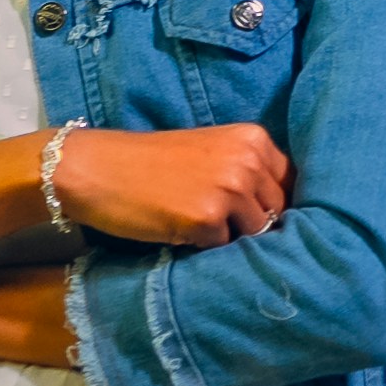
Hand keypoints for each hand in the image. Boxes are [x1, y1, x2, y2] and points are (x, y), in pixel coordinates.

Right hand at [50, 124, 292, 247]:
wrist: (95, 168)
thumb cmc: (150, 162)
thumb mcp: (210, 151)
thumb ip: (247, 170)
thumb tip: (284, 211)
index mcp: (253, 139)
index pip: (290, 182)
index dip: (276, 202)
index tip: (257, 212)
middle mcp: (248, 161)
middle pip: (278, 211)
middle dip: (255, 223)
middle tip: (218, 221)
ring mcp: (230, 190)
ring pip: (255, 234)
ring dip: (230, 236)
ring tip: (195, 221)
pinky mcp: (207, 219)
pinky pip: (223, 247)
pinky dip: (203, 245)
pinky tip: (177, 227)